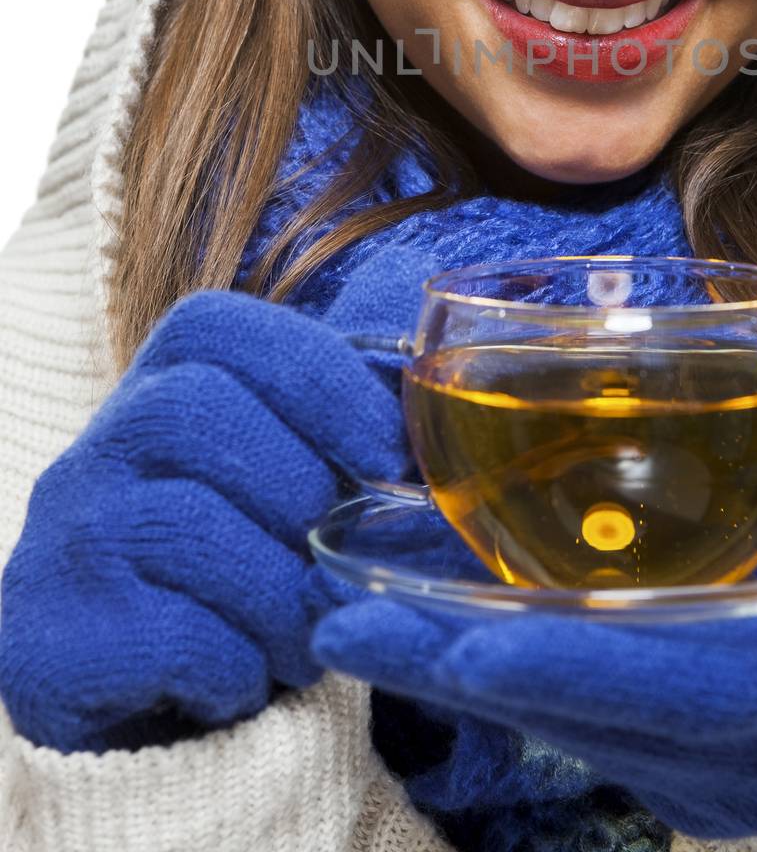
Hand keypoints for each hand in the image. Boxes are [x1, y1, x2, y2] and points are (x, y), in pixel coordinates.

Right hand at [0, 244, 438, 753]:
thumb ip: (340, 427)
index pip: (221, 329)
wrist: (136, 699)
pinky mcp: (54, 639)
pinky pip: (168, 634)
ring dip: (277, 593)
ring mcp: (63, 539)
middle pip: (195, 410)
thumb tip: (429, 385)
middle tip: (338, 562)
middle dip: (298, 489)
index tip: (386, 453)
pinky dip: (235, 664)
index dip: (317, 378)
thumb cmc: (236, 569)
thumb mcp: (281, 478)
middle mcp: (93, 448)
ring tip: (302, 638)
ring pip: (187, 524)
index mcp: (155, 387)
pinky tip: (241, 680)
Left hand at [307, 475, 756, 838]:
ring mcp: (669, 744)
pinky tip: (401, 599)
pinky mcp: (640, 723)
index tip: (471, 654)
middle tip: (345, 628)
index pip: (667, 691)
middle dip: (455, 670)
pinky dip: (470, 647)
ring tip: (340, 617)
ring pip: (540, 700)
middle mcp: (712, 746)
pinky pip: (544, 685)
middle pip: (571, 705)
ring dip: (438, 660)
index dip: (570, 674)